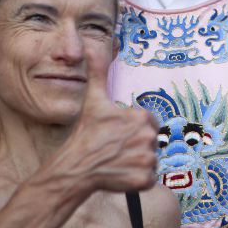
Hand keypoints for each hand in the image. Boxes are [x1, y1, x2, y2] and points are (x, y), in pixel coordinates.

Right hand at [65, 75, 159, 193]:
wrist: (76, 167)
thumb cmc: (86, 133)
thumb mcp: (94, 100)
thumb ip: (98, 72)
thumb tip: (90, 47)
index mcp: (142, 117)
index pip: (149, 123)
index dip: (133, 128)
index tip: (118, 133)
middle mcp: (149, 137)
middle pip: (151, 141)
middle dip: (136, 145)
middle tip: (116, 147)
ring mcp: (148, 160)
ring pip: (150, 159)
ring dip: (137, 162)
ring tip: (118, 160)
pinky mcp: (145, 180)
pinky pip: (149, 178)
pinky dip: (137, 179)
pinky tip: (121, 174)